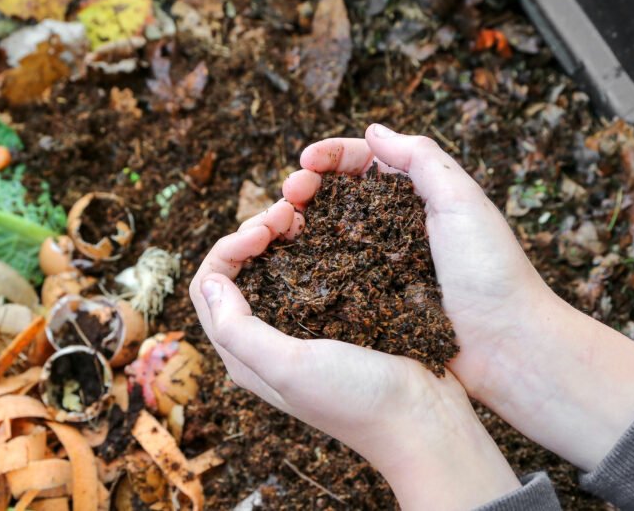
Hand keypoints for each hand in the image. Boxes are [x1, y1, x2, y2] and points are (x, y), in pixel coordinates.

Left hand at [189, 202, 520, 509]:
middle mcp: (267, 340)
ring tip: (305, 213)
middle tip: (288, 212)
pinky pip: (313, 271)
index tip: (263, 231)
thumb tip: (210, 281)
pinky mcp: (338, 318)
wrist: (424, 421)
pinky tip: (331, 230)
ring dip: (281, 235)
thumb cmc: (356, 399)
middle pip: (239, 271)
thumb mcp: (289, 367)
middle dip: (254, 233)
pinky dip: (313, 245)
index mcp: (244, 355)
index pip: (209, 286)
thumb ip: (239, 330)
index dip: (228, 248)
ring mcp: (304, 327)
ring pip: (274, 266)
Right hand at [283, 124, 633, 470]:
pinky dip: (307, 264)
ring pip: (328, 233)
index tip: (305, 161)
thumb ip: (421, 159)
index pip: (365, 162)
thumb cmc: (491, 272)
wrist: (506, 347)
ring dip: (300, 222)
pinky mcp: (372, 302)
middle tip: (288, 194)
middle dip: (307, 186)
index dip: (331, 156)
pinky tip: (289, 261)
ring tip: (280, 224)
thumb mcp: (462, 201)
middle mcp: (396, 227)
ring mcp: (381, 266)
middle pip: (338, 195)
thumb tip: (373, 130)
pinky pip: (332, 277)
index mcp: (419, 197)